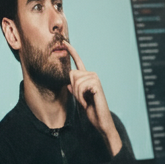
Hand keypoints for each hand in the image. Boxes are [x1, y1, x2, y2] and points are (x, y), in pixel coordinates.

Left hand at [64, 41, 122, 156]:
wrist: (100, 120)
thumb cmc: (91, 109)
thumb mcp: (79, 98)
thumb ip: (73, 89)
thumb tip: (67, 83)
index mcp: (87, 77)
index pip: (78, 62)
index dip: (71, 51)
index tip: (64, 42)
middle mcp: (92, 75)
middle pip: (72, 74)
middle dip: (73, 88)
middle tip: (81, 98)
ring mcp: (95, 78)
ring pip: (75, 81)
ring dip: (77, 94)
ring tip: (85, 101)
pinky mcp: (96, 84)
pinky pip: (80, 87)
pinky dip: (81, 97)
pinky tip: (88, 102)